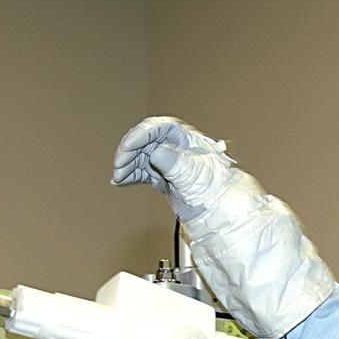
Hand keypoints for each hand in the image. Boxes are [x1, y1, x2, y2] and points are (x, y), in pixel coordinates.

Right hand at [111, 117, 233, 210]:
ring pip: (140, 156)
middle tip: (119, 165)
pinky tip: (120, 181)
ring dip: (127, 165)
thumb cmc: (215, 188)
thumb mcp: (193, 174)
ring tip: (119, 177)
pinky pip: (141, 171)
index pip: (158, 128)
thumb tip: (156, 152)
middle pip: (145, 141)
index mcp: (185, 139)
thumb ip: (173, 162)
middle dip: (129, 152)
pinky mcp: (163, 176)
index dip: (140, 134)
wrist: (220, 209)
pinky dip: (130, 175)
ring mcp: (168, 161)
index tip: (127, 146)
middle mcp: (175, 147)